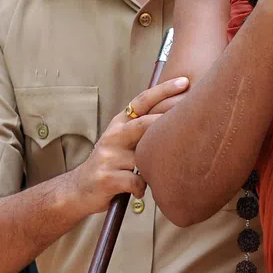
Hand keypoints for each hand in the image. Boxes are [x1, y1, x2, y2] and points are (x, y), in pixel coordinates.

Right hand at [65, 79, 188, 216]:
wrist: (81, 188)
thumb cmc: (112, 163)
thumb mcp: (123, 141)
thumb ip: (142, 129)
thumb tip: (179, 115)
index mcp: (119, 123)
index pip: (142, 101)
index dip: (164, 90)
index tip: (185, 82)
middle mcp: (113, 135)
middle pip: (144, 123)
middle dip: (167, 119)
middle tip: (191, 113)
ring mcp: (108, 156)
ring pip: (143, 158)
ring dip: (154, 167)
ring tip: (157, 173)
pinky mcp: (107, 177)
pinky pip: (137, 182)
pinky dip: (142, 188)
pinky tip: (138, 191)